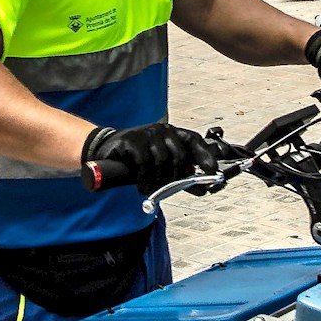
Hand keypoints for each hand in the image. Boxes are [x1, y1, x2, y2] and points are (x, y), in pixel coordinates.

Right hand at [81, 121, 220, 193]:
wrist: (108, 150)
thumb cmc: (138, 158)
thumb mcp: (162, 166)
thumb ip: (182, 176)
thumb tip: (203, 189)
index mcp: (173, 134)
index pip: (194, 141)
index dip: (205, 156)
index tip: (212, 171)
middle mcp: (162, 131)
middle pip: (178, 155)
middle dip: (174, 177)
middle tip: (166, 189)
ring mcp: (146, 134)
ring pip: (161, 160)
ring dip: (157, 181)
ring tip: (150, 189)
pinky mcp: (131, 140)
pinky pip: (144, 162)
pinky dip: (144, 178)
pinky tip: (142, 186)